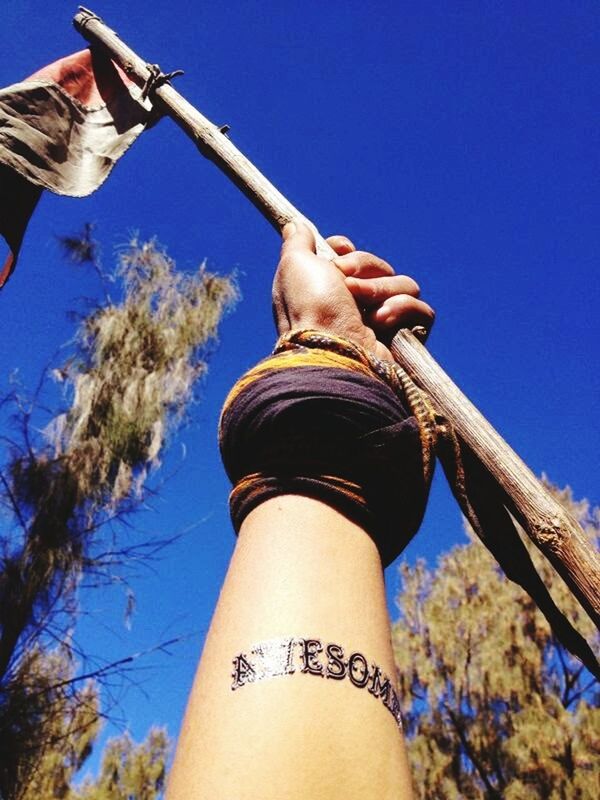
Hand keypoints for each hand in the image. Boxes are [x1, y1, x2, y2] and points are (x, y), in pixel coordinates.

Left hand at [272, 220, 434, 361]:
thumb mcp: (294, 266)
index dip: (349, 252)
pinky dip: (405, 311)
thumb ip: (298, 243)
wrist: (331, 350)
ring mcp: (380, 323)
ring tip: (367, 311)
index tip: (339, 251)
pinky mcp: (403, 340)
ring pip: (405, 285)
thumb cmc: (309, 310)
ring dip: (384, 291)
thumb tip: (295, 225)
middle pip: (380, 266)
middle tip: (347, 285)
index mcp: (329, 291)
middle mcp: (354, 306)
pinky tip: (382, 322)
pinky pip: (422, 312)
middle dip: (366, 269)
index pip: (352, 258)